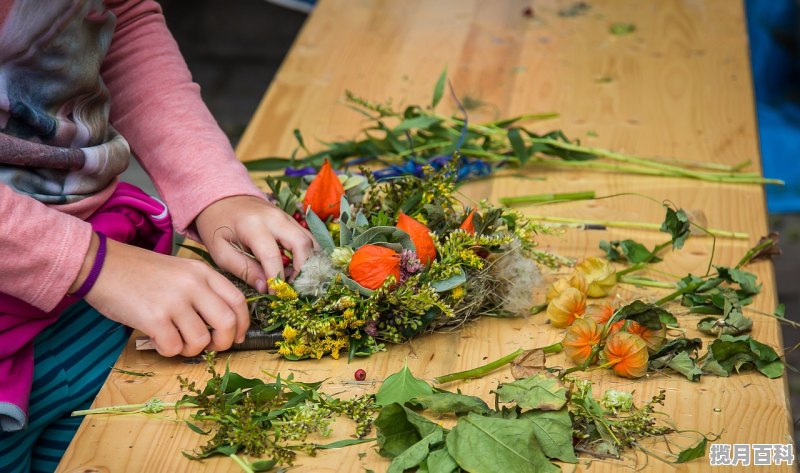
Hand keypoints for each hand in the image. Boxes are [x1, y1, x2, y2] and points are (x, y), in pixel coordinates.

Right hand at [84, 236, 249, 356]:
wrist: (101, 265)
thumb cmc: (141, 272)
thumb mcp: (180, 271)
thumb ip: (203, 291)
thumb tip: (224, 325)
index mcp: (203, 272)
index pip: (238, 301)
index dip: (243, 324)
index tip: (238, 336)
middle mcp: (193, 285)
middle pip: (228, 323)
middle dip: (224, 343)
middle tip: (210, 347)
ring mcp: (174, 301)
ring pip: (201, 340)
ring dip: (191, 349)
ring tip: (176, 341)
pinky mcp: (154, 318)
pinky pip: (173, 347)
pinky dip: (168, 351)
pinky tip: (158, 340)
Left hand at [194, 195, 316, 290]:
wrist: (222, 199)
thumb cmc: (218, 226)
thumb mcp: (221, 251)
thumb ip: (243, 269)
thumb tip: (264, 287)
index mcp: (252, 225)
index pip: (272, 255)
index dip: (276, 278)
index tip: (275, 294)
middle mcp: (275, 218)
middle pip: (302, 244)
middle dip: (302, 270)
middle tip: (293, 288)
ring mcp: (286, 217)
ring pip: (310, 240)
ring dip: (309, 263)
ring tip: (296, 280)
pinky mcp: (291, 220)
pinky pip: (308, 238)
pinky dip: (309, 255)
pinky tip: (299, 268)